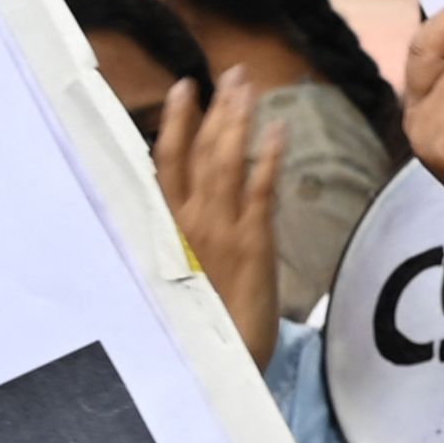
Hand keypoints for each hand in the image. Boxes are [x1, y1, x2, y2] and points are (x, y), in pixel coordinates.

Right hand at [155, 68, 284, 365]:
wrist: (212, 367)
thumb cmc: (194, 327)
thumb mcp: (172, 278)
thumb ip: (175, 241)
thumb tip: (183, 214)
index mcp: (164, 227)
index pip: (165, 162)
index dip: (177, 123)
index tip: (186, 88)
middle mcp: (186, 222)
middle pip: (197, 151)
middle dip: (214, 108)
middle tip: (231, 74)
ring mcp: (219, 230)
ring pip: (224, 161)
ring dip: (238, 120)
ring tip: (250, 88)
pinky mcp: (251, 246)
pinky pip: (259, 191)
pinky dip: (267, 157)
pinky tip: (279, 131)